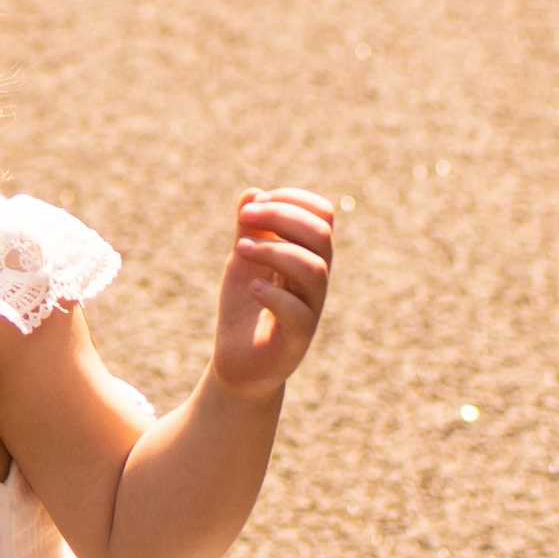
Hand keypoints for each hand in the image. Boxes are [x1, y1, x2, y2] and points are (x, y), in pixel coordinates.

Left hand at [212, 187, 331, 401]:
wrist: (237, 366)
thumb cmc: (245, 311)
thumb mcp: (242, 263)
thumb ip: (249, 230)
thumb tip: (252, 191)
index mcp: (308, 257)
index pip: (322, 216)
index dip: (292, 200)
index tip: (253, 204)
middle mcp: (315, 281)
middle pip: (321, 236)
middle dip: (282, 218)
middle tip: (244, 218)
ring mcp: (309, 310)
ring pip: (314, 270)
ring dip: (275, 251)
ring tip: (239, 250)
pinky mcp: (296, 340)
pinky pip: (298, 313)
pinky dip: (274, 295)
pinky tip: (252, 288)